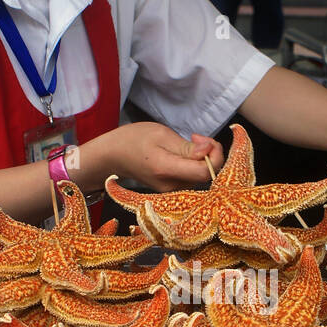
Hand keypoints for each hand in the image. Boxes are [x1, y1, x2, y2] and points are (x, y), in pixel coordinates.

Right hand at [106, 122, 224, 192]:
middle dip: (209, 154)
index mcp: (166, 170)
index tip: (204, 140)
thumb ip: (187, 147)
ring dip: (202, 157)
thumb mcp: (160, 134)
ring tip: (188, 142)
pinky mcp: (172, 190)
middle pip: (206, 175)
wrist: (113, 156)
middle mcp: (171, 186)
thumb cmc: (133, 140)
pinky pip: (192, 177)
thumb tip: (209, 151)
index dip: (214, 155)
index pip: (205, 172)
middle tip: (194, 137)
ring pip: (201, 176)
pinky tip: (183, 153)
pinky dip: (194, 163)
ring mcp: (171, 191)